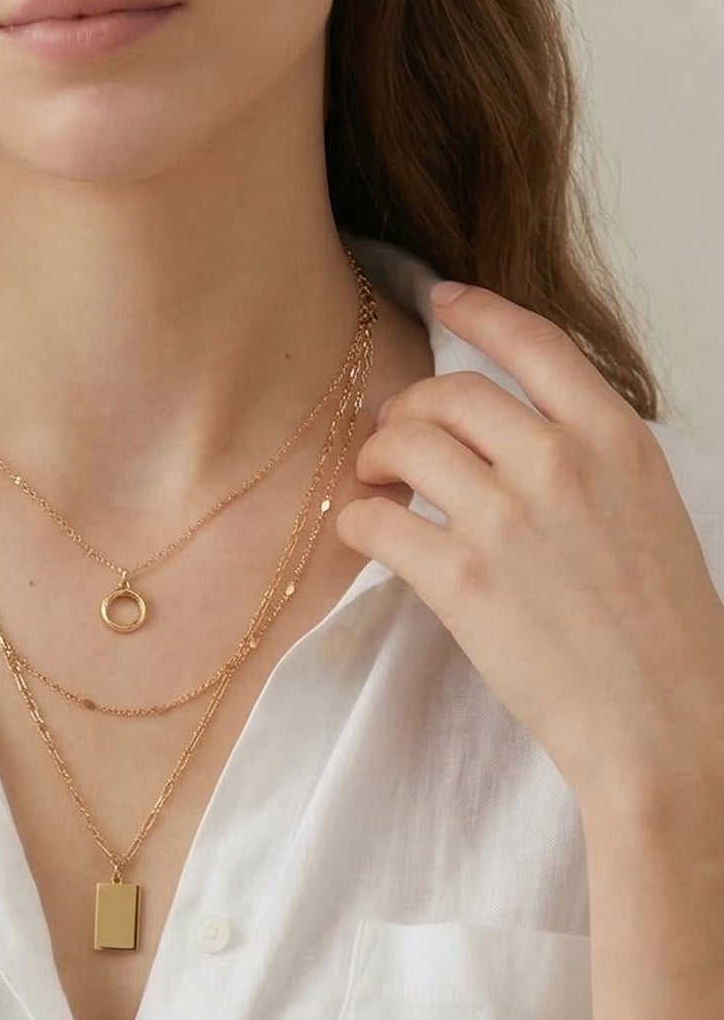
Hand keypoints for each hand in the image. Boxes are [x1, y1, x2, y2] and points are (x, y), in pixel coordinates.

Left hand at [333, 282, 723, 799]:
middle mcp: (557, 461)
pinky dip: (357, 521)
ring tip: (375, 486)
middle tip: (392, 437)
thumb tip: (518, 440)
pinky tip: (363, 533)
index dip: (478, 314)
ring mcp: (506, 517)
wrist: (663, 718)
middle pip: (449, 394)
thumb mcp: (649, 510)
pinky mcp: (460, 578)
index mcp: (615, 438)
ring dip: (375, 459)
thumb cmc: (663, 628)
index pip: (534, 342)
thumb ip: (587, 460)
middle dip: (408, 409)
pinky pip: (376, 522)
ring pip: (404, 445)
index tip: (441, 301)